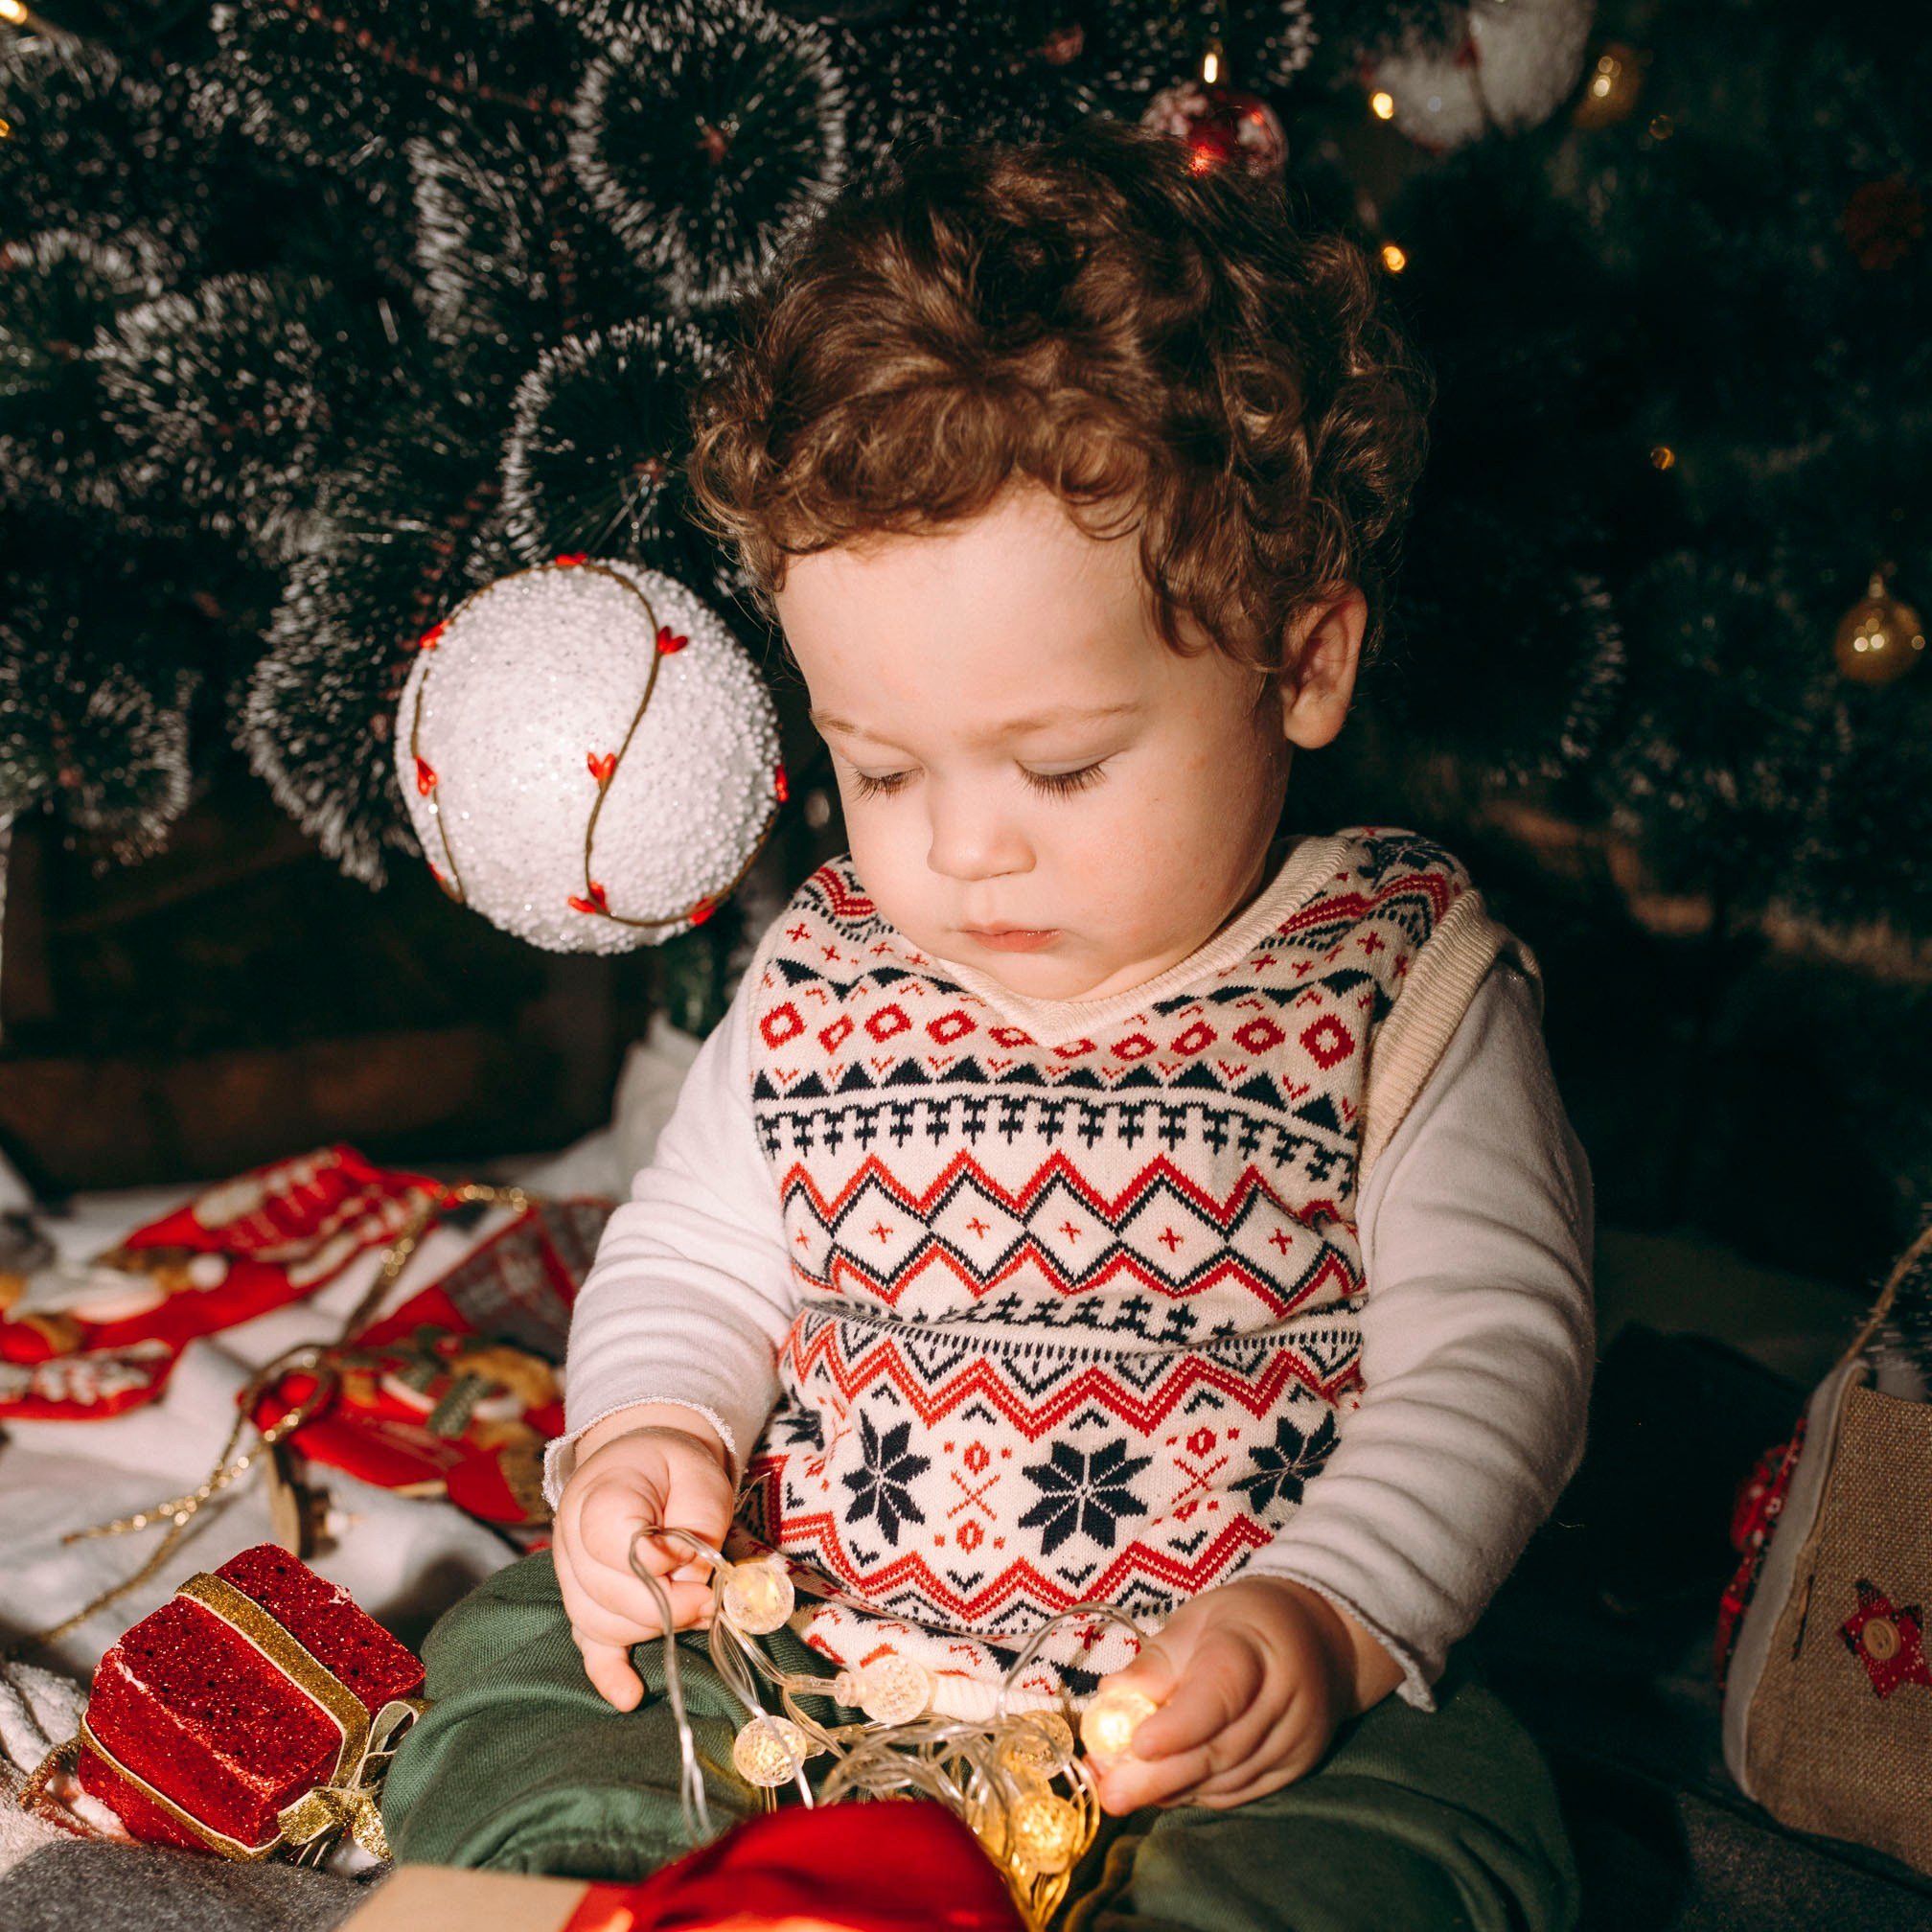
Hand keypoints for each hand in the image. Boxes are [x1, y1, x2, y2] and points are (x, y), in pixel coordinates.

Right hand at [552, 1405, 735, 1710]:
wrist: (642, 1462)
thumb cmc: (673, 1467)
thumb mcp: (698, 1472)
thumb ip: (698, 1518)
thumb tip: (696, 1574)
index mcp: (599, 1496)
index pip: (620, 1549)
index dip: (663, 1564)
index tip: (701, 1559)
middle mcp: (571, 1539)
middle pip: (609, 1595)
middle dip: (668, 1606)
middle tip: (712, 1599)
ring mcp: (571, 1575)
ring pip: (601, 1624)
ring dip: (654, 1628)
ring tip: (697, 1612)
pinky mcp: (583, 1601)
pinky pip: (587, 1642)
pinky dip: (607, 1672)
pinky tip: (629, 1695)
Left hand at [1087, 1578, 1402, 1813]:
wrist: (1318, 1639)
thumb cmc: (1241, 1623)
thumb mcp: (1194, 1620)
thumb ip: (1155, 1661)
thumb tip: (1111, 1696)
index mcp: (1252, 1645)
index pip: (1221, 1691)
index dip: (1180, 1725)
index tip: (1137, 1744)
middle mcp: (1284, 1696)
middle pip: (1221, 1747)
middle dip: (1161, 1776)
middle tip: (1112, 1793)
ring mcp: (1296, 1737)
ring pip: (1229, 1779)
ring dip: (1173, 1791)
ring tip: (1124, 1791)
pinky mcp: (1298, 1766)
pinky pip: (1241, 1792)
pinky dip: (1199, 1794)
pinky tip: (1165, 1790)